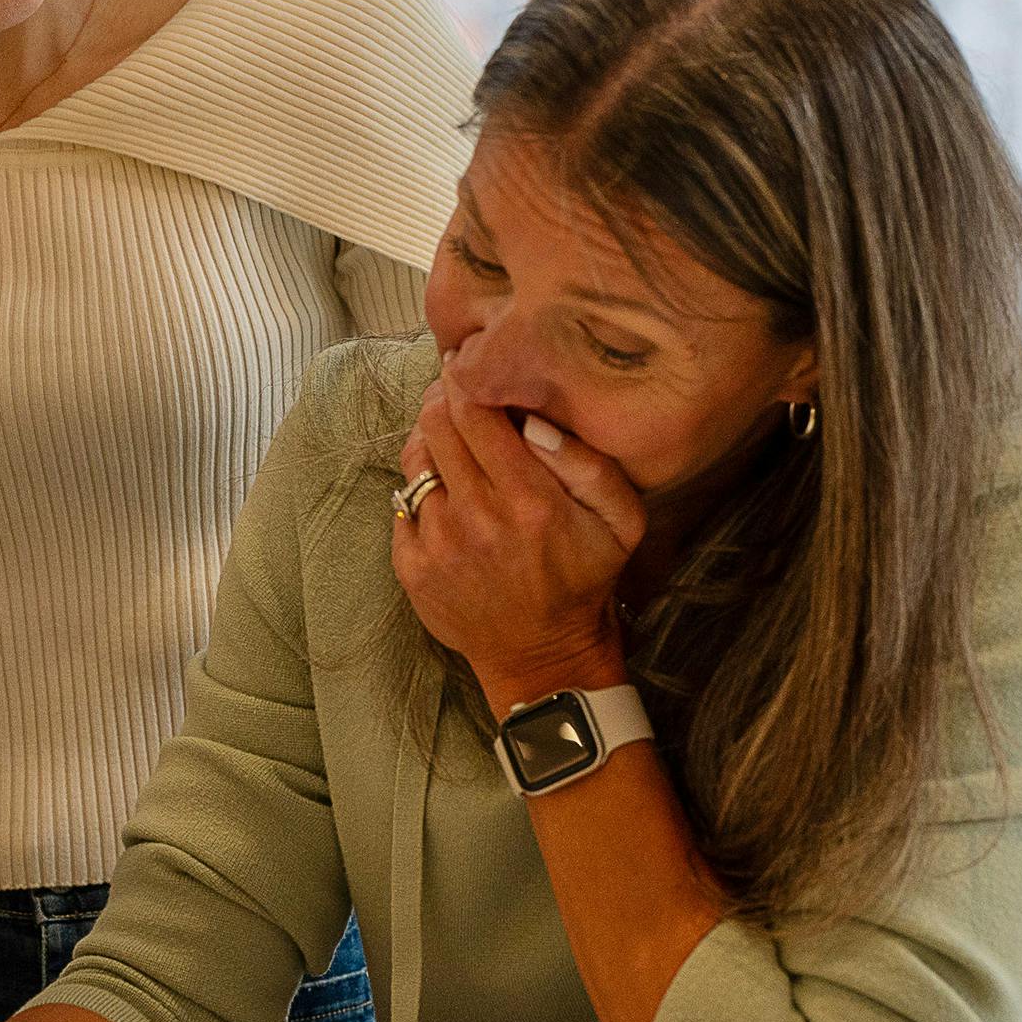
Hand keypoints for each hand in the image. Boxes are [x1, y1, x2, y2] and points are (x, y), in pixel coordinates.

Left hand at [391, 372, 649, 706]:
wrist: (544, 656)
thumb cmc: (585, 579)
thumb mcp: (621, 521)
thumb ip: (590, 464)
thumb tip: (533, 421)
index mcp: (528, 499)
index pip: (475, 411)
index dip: (466, 378)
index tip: (469, 365)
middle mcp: (476, 517)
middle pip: (436, 424)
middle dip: (444, 399)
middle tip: (459, 395)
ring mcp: (437, 543)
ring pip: (413, 459)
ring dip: (429, 441)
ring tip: (451, 444)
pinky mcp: (411, 566)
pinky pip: (400, 503)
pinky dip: (419, 490)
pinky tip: (445, 496)